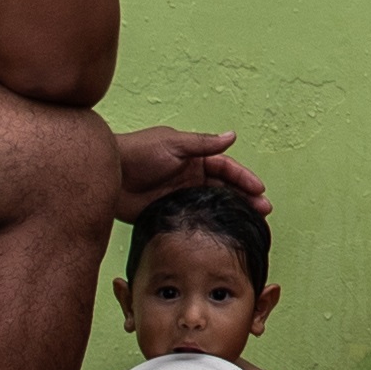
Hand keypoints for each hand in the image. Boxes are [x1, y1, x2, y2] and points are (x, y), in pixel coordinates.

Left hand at [110, 125, 253, 220]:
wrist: (107, 174)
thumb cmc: (138, 152)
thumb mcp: (173, 143)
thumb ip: (203, 144)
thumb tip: (232, 136)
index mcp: (193, 158)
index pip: (225, 168)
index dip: (243, 178)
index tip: (260, 189)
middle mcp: (190, 177)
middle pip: (224, 188)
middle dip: (245, 197)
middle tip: (263, 210)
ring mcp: (180, 196)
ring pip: (213, 205)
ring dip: (232, 211)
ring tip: (251, 222)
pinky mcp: (168, 213)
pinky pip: (194, 219)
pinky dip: (209, 225)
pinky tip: (220, 233)